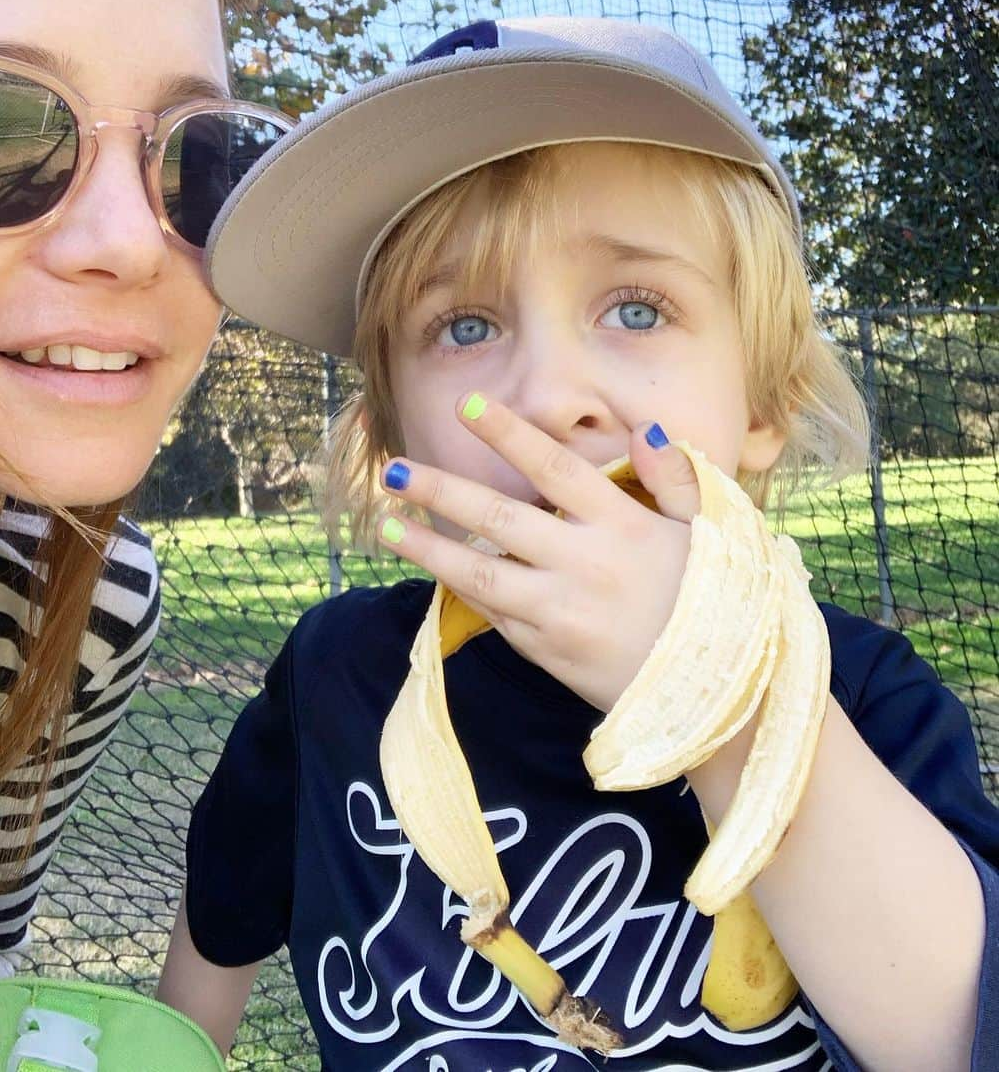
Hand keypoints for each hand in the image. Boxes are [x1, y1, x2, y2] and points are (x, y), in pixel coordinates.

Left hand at [377, 394, 699, 711]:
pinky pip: (495, 613)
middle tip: (393, 469)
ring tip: (384, 523)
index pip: (555, 468)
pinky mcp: (547, 651)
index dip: (509, 434)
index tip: (467, 406)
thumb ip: (674, 478)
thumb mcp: (711, 533)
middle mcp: (585, 564)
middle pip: (498, 518)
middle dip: (440, 490)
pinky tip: (432, 567)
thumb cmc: (715, 603)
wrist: (718, 696)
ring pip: (479, 573)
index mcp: (623, 526)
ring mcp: (561, 612)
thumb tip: (642, 430)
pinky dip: (462, 589)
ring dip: (427, 547)